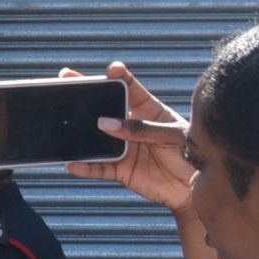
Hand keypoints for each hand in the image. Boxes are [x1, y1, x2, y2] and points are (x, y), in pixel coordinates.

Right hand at [64, 62, 195, 213]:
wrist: (196, 189)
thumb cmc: (193, 156)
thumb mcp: (173, 135)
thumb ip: (142, 129)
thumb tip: (105, 123)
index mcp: (149, 110)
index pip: (131, 89)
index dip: (120, 76)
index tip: (111, 69)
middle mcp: (131, 127)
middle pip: (104, 108)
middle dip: (84, 95)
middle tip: (65, 80)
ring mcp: (123, 148)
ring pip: (96, 138)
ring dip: (78, 132)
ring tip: (62, 124)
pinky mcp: (121, 170)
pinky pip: (98, 168)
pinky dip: (85, 167)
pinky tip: (73, 164)